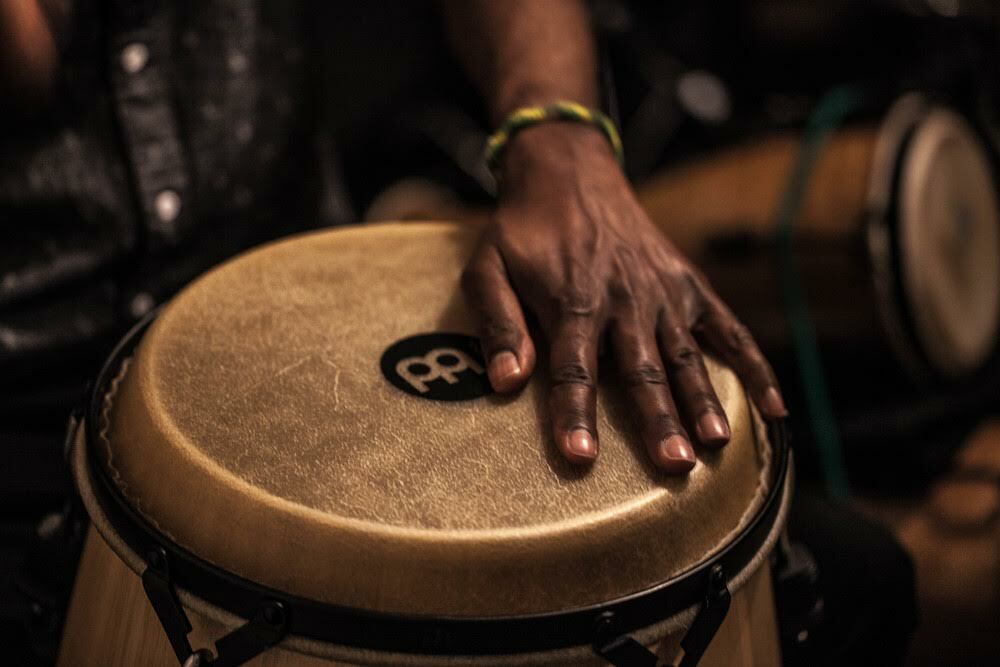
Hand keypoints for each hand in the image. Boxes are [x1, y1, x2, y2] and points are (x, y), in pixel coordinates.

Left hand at [462, 123, 786, 472]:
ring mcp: (663, 294)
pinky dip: (754, 367)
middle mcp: (624, 300)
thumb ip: (498, 322)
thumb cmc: (523, 231)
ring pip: (686, 356)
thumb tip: (506, 380)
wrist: (569, 174)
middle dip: (658, 420)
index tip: (580, 455)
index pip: (574, 368)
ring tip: (716, 444)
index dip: (575, 413)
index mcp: (572, 301)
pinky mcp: (690, 286)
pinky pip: (729, 330)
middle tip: (673, 466)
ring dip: (703, 401)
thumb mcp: (489, 267)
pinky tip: (773, 407)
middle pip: (642, 370)